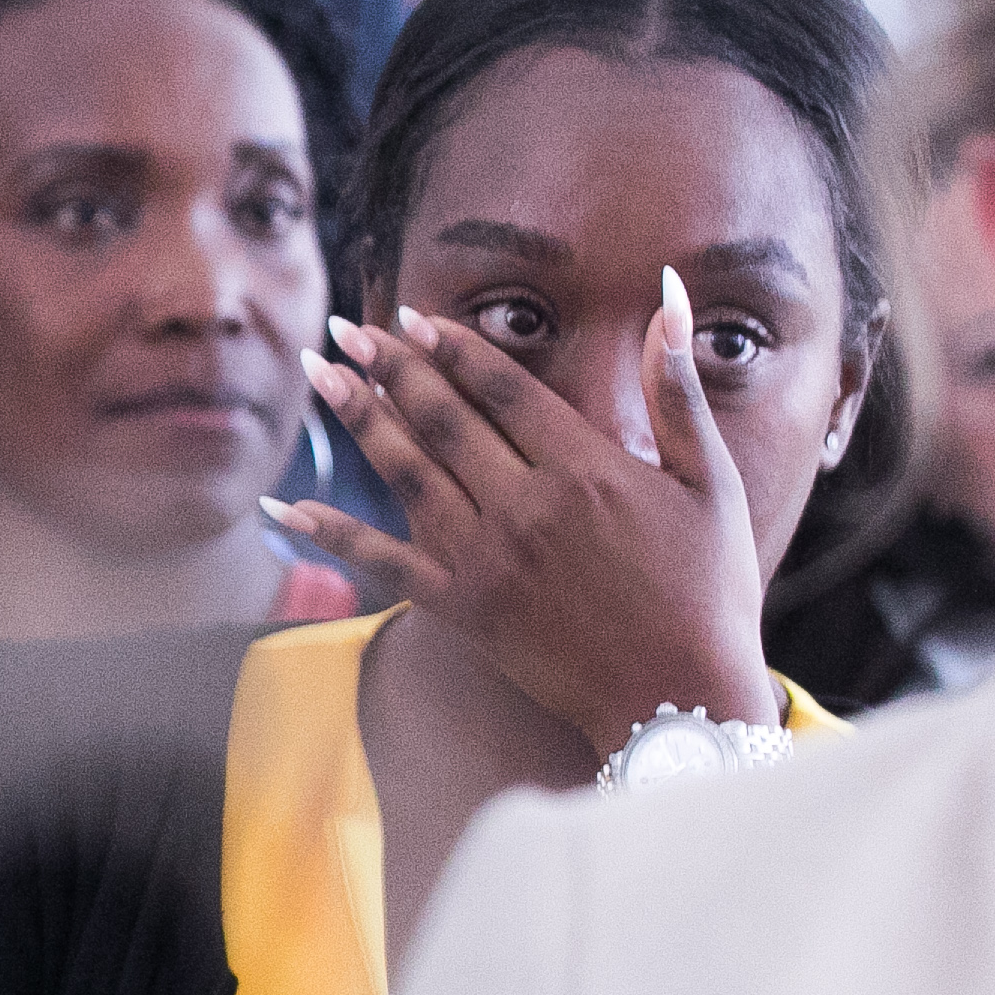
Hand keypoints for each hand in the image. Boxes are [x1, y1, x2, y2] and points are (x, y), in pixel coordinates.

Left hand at [269, 277, 774, 754]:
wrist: (679, 699)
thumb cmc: (709, 588)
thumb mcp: (712, 480)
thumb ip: (678, 389)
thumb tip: (669, 295)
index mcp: (586, 468)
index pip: (501, 389)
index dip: (453, 348)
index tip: (412, 318)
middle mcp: (525, 506)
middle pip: (442, 420)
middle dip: (390, 367)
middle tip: (346, 331)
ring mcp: (486, 558)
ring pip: (406, 473)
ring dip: (358, 419)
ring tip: (319, 375)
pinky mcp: (462, 608)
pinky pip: (380, 562)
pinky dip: (328, 533)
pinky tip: (283, 506)